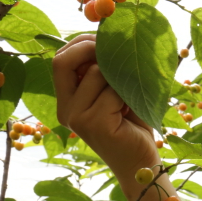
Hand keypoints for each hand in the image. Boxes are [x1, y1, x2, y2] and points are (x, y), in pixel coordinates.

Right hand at [53, 34, 156, 170]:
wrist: (141, 162)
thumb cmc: (132, 125)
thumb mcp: (114, 92)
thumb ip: (103, 70)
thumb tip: (105, 37)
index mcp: (66, 100)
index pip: (60, 59)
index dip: (81, 43)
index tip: (105, 40)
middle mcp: (65, 109)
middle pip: (62, 61)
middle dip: (89, 47)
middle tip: (116, 51)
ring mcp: (76, 118)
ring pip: (94, 73)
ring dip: (118, 77)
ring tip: (128, 97)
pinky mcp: (93, 124)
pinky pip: (112, 91)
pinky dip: (127, 94)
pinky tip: (131, 111)